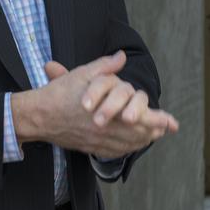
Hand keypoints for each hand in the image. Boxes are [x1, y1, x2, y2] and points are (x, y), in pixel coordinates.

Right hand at [13, 51, 178, 159]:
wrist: (39, 116)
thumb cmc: (60, 93)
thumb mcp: (83, 74)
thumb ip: (105, 67)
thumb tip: (121, 57)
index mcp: (108, 110)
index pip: (141, 117)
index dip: (158, 120)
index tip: (170, 121)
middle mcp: (106, 129)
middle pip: (139, 134)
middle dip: (155, 130)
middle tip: (167, 127)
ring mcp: (99, 141)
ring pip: (129, 144)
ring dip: (144, 139)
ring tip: (155, 134)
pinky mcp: (91, 148)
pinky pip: (116, 152)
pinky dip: (128, 147)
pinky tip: (134, 144)